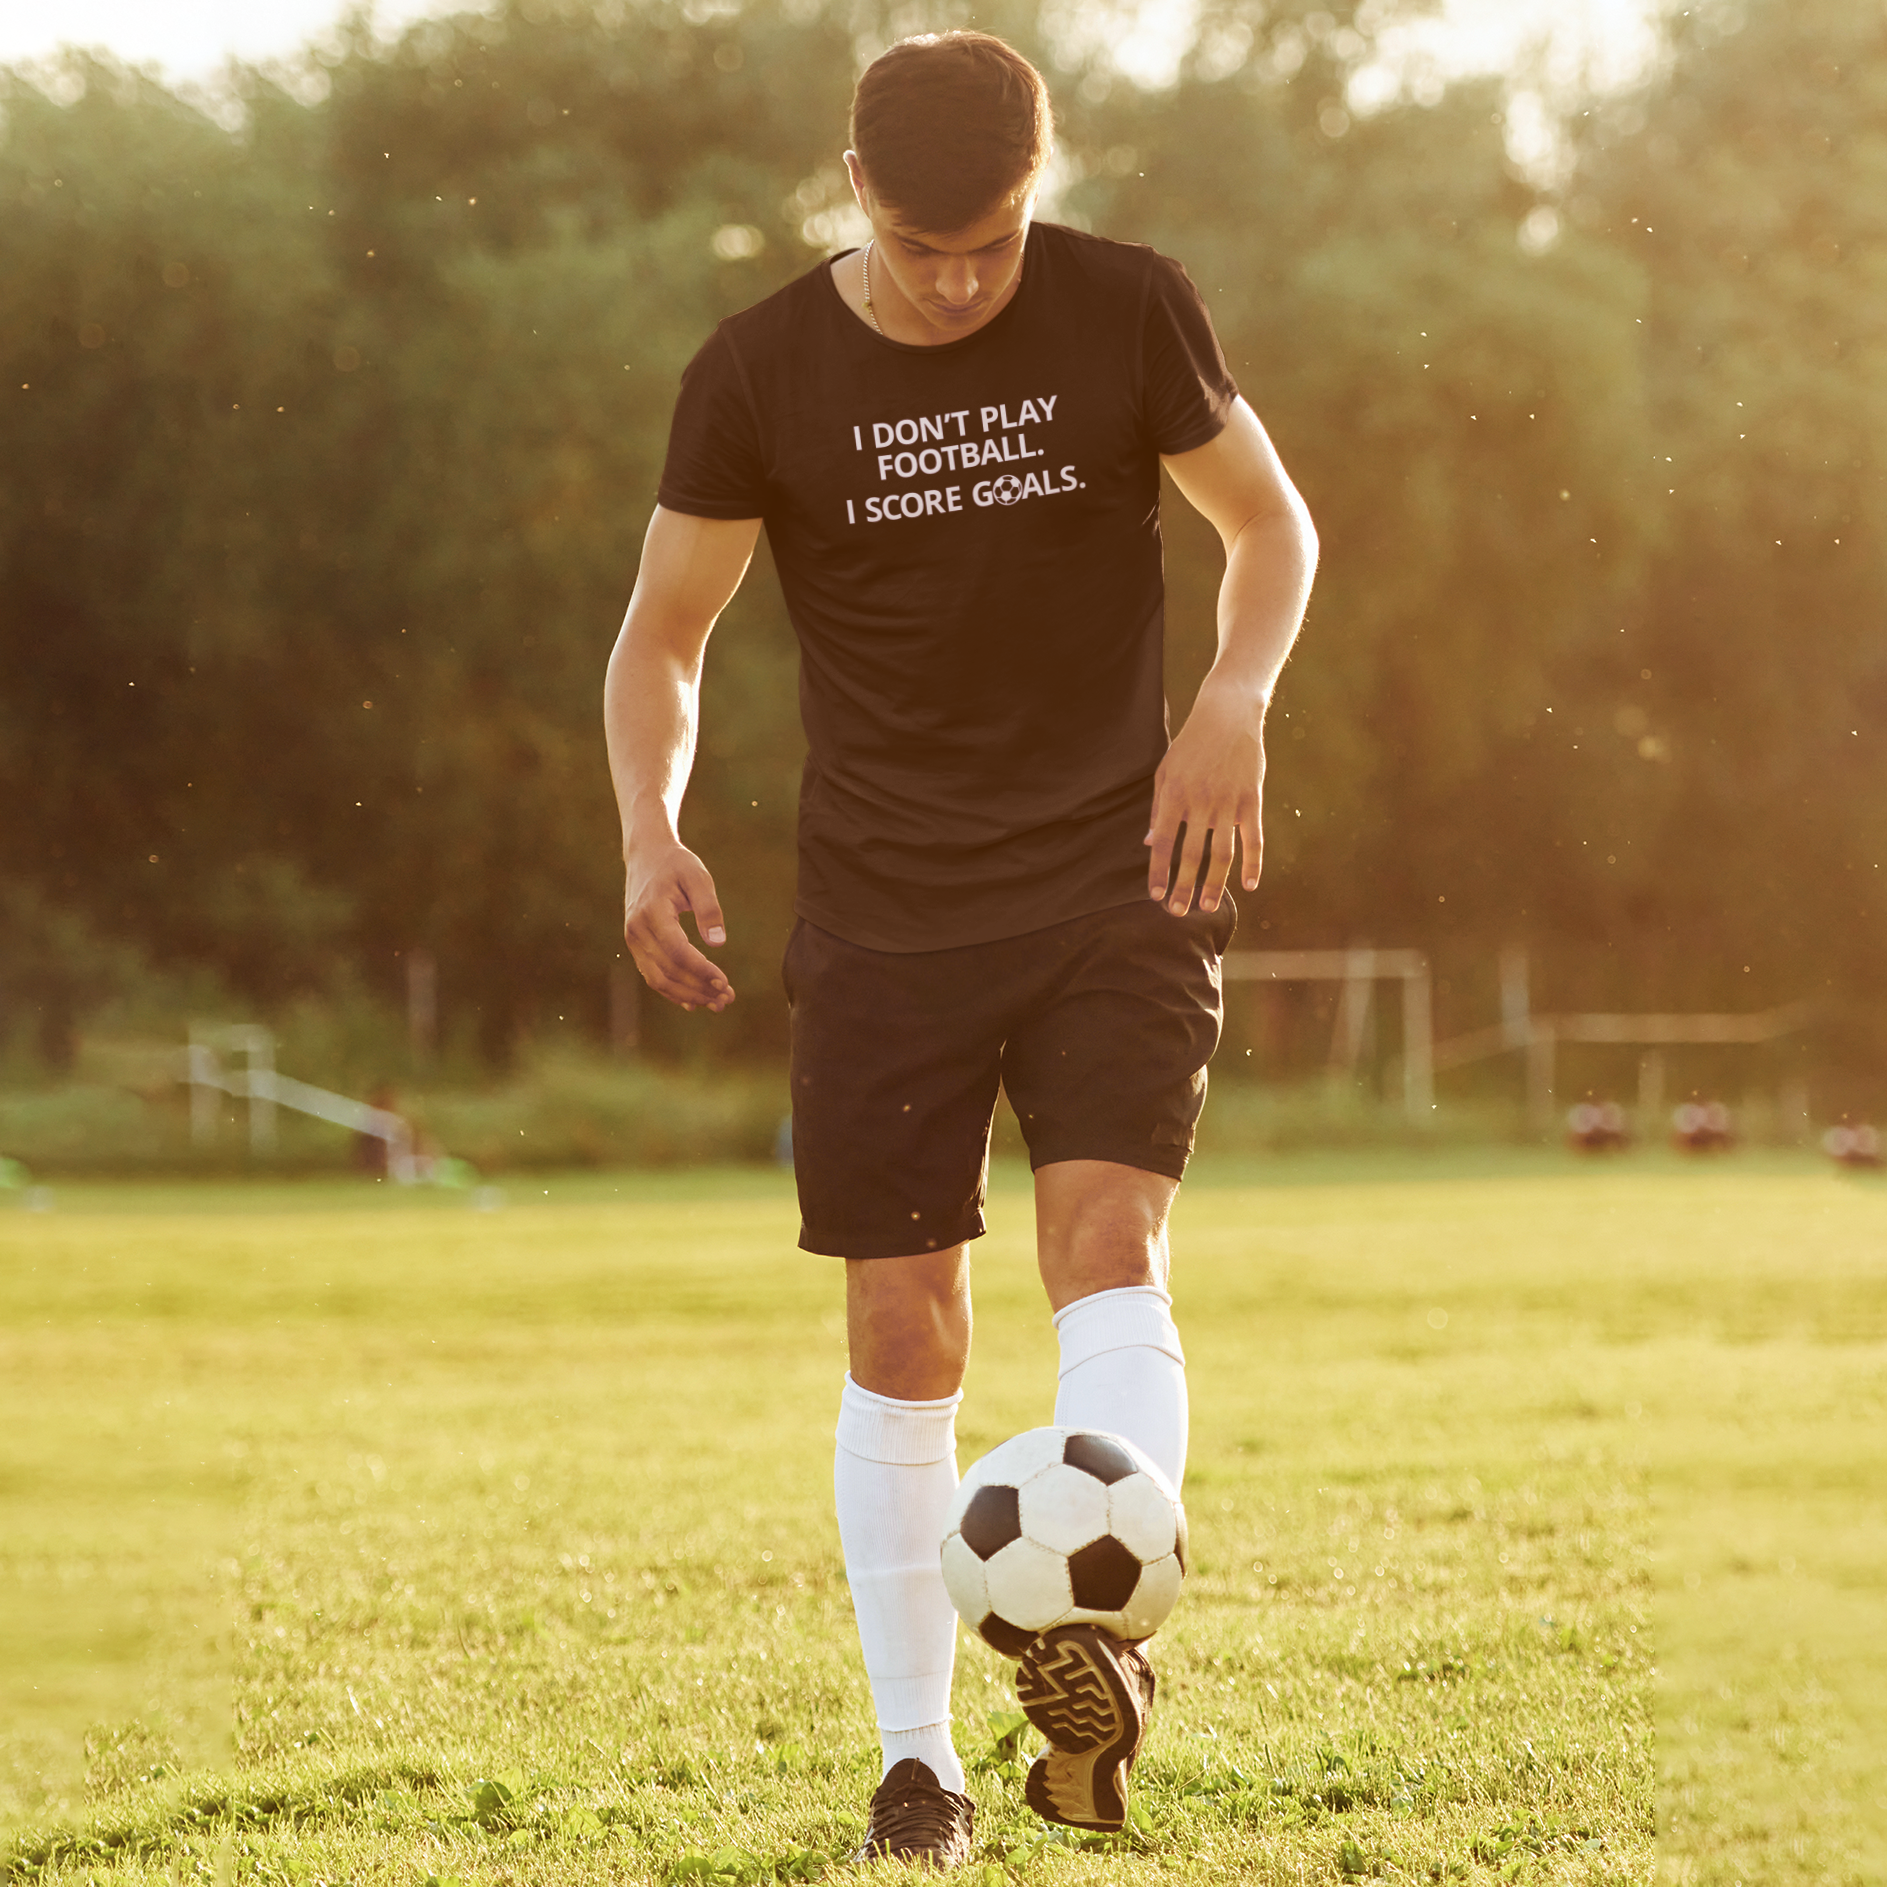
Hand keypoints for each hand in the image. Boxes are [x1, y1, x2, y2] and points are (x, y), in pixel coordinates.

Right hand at [624, 840, 734, 1011]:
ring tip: (716, 1003)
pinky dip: (673, 991)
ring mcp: (633, 940)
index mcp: (652, 912)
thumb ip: (709, 908)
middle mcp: (637, 930)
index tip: (725, 982)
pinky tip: (694, 1001)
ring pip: (658, 979)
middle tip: (727, 999)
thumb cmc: (677, 865)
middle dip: (699, 989)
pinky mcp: (636, 945)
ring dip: (688, 995)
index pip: (677, 951)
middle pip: (668, 971)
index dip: (701, 971)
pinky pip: (653, 975)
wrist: (647, 856)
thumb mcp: (698, 877)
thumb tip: (719, 943)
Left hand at [1145, 684, 1265, 914]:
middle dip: (1183, 888)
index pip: (1163, 844)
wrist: (1227, 714)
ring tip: (1207, 907)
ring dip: (1214, 884)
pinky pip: (1253, 839)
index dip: (1158, 873)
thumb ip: (1159, 809)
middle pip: (1191, 856)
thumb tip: (1150, 844)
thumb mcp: (1165, 771)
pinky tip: (1249, 885)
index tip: (1155, 897)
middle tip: (1178, 913)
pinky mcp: (1252, 800)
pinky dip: (1253, 864)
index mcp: (1174, 796)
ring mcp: (1228, 803)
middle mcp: (1200, 802)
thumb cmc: (1191, 745)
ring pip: (1222, 854)